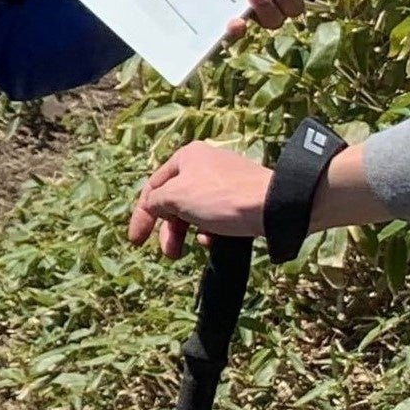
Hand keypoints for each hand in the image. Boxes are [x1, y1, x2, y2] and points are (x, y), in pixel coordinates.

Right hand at [125, 140, 267, 256]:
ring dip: (186, 231)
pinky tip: (211, 241)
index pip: (153, 187)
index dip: (142, 216)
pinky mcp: (240, 196)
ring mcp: (224, 180)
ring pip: (194, 209)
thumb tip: (155, 207)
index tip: (136, 241)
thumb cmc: (219, 198)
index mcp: (185, 157)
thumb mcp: (176, 196)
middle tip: (170, 253)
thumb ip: (156, 202)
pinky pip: (215, 214)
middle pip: (174, 200)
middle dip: (168, 229)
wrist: (272, 205)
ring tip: (188, 251)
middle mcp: (203, 164)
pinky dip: (208, 229)